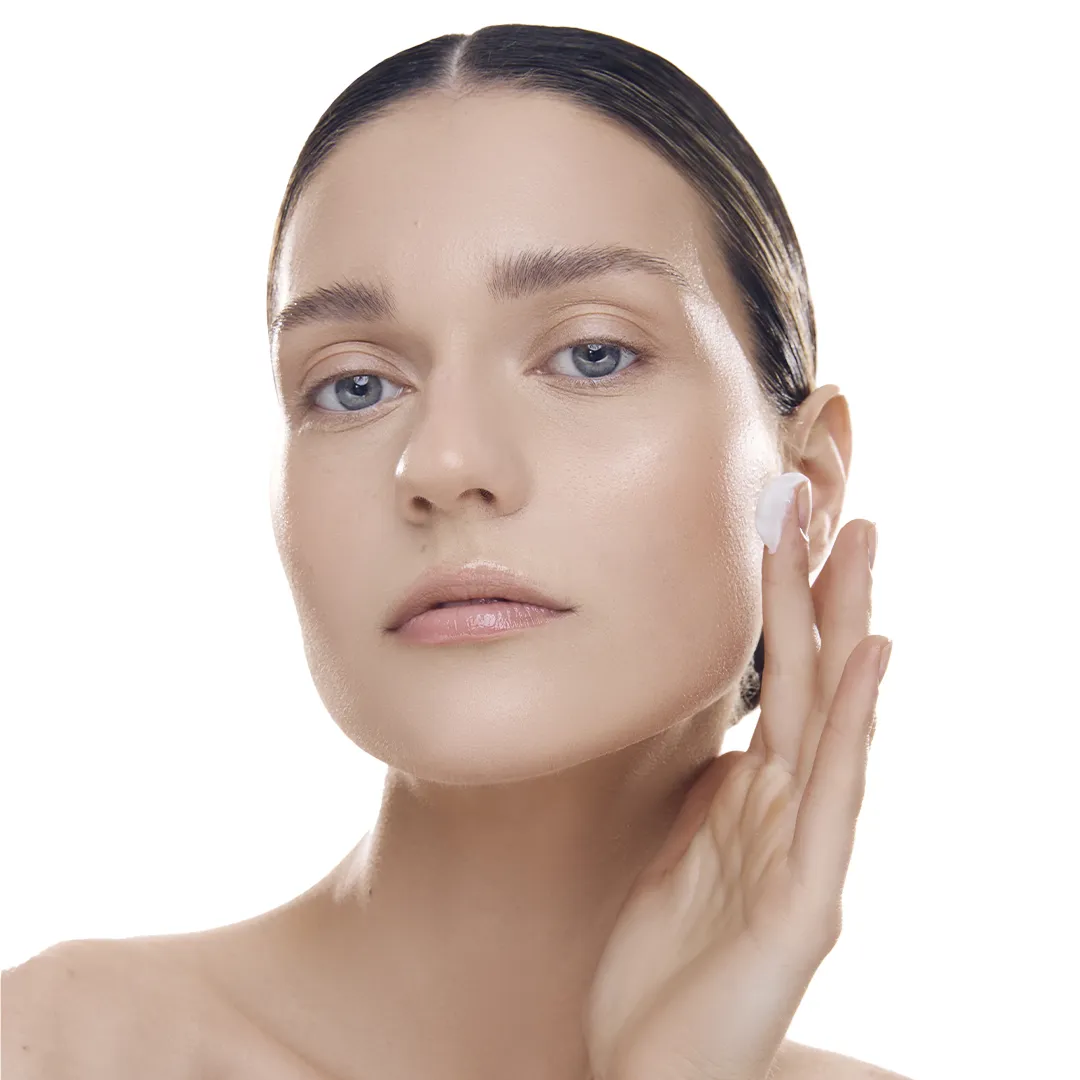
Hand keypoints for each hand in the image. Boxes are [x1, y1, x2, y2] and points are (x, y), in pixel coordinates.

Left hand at [584, 476, 890, 1079]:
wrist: (646, 1072)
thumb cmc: (659, 966)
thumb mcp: (680, 853)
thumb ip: (711, 795)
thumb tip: (727, 738)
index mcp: (750, 799)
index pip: (774, 682)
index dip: (778, 605)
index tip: (776, 525)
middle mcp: (786, 812)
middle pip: (808, 680)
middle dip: (820, 591)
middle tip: (830, 501)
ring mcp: (801, 854)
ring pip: (828, 719)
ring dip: (845, 627)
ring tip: (859, 545)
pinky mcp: (806, 905)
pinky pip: (834, 799)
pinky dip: (853, 724)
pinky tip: (868, 659)